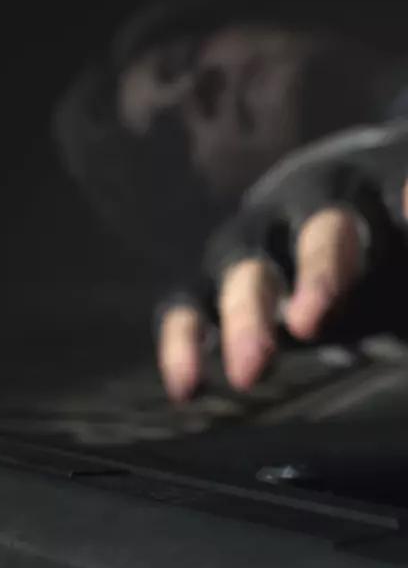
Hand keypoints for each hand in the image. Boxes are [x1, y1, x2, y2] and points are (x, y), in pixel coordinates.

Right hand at [157, 122, 407, 400]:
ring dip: (248, 316)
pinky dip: (181, 339)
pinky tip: (187, 386)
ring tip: (251, 371)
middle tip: (315, 322)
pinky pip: (183, 303)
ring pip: (244, 270)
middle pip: (320, 230)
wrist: (334, 196)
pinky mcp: (213, 274)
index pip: (403, 189)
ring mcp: (258, 236)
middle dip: (321, 272)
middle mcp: (314, 201)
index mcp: (386, 180)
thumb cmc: (392, 233)